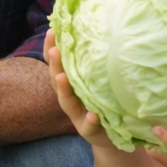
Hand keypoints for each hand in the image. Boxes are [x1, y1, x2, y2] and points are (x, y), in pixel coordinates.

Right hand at [44, 28, 110, 146]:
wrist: (114, 137)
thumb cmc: (106, 103)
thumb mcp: (99, 82)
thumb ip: (96, 62)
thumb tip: (103, 29)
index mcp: (71, 82)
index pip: (56, 63)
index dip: (52, 47)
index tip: (53, 30)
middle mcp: (70, 97)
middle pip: (57, 79)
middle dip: (55, 64)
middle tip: (55, 50)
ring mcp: (77, 114)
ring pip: (66, 101)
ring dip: (64, 89)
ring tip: (62, 77)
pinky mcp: (89, 130)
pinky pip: (88, 126)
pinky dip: (89, 120)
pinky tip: (93, 114)